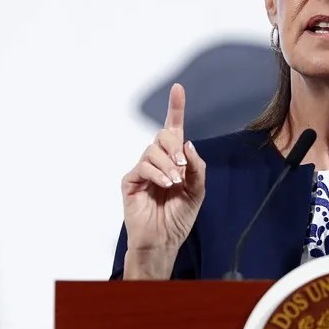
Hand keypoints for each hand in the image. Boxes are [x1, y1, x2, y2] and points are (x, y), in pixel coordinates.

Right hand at [121, 83, 205, 252]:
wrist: (164, 240)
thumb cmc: (179, 217)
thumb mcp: (197, 191)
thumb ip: (197, 167)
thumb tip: (187, 143)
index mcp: (175, 160)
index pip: (174, 129)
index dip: (175, 108)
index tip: (178, 88)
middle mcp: (157, 161)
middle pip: (162, 136)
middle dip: (174, 147)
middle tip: (183, 167)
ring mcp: (142, 170)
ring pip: (152, 150)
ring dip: (168, 164)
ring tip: (175, 183)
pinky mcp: (130, 182)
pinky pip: (142, 167)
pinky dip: (156, 173)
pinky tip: (165, 185)